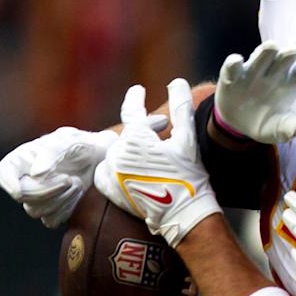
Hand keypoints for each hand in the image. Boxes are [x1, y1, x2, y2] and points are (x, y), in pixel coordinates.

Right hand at [0, 126, 123, 227]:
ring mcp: (37, 198)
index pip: (4, 173)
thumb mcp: (68, 141)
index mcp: (21, 160)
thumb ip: (51, 154)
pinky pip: (51, 220)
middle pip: (23, 196)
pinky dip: (67, 209)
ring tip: (76, 182)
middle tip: (69, 179)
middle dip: (47, 190)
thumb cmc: (79, 145)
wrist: (98, 158)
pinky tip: (76, 193)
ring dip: (60, 199)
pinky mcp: (52, 211)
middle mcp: (24, 180)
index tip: (19, 191)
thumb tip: (36, 174)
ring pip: (36, 211)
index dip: (8, 184)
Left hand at [94, 79, 221, 246]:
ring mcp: (111, 173)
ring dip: (131, 149)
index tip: (138, 90)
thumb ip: (181, 108)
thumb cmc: (188, 175)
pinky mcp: (109, 190)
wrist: (182, 213)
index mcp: (137, 139)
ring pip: (117, 151)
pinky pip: (107, 170)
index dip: (136, 98)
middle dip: (142, 132)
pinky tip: (134, 169)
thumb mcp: (188, 140)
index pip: (132, 110)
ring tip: (150, 155)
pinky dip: (118, 166)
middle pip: (127, 134)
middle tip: (160, 134)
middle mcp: (119, 154)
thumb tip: (176, 82)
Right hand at [215, 41, 295, 143]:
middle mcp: (274, 73)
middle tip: (294, 52)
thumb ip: (289, 129)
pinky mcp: (232, 76)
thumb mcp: (278, 130)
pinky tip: (237, 62)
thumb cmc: (265, 121)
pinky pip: (232, 67)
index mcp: (290, 83)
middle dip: (289, 53)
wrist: (239, 125)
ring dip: (266, 51)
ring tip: (271, 47)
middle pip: (285, 58)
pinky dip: (234, 63)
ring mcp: (253, 72)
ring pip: (262, 56)